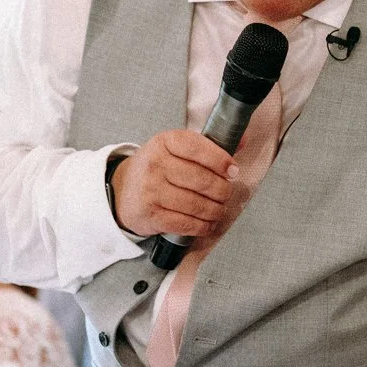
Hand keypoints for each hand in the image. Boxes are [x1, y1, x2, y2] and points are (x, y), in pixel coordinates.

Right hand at [109, 131, 237, 237]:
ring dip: (215, 211)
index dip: (220, 160)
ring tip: (218, 210)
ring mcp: (151, 190)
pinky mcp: (150, 215)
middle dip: (222, 190)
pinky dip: (202, 226)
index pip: (198, 147)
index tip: (233, 171)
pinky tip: (206, 223)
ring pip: (197, 204)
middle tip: (226, 194)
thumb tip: (244, 140)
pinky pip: (186, 223)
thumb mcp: (175, 149)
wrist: (122, 191)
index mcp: (164, 142)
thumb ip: (208, 145)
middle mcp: (155, 164)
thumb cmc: (157, 168)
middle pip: (202, 180)